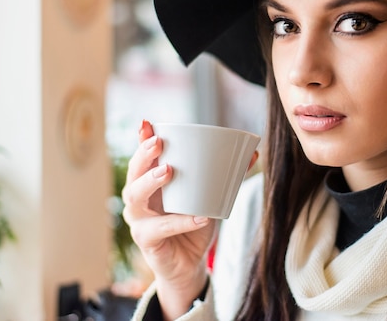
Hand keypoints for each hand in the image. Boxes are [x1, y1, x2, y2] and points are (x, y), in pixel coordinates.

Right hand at [121, 120, 216, 318]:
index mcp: (150, 182)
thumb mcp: (210, 196)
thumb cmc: (194, 223)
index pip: (142, 156)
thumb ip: (226, 176)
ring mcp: (138, 219)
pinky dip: (180, 222)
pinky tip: (199, 216)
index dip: (141, 139)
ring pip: (135, 197)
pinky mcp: (146, 240)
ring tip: (168, 171)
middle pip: (133, 172)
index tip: (147, 123)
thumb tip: (253, 154)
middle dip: (143, 155)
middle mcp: (138, 198)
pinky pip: (160, 229)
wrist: (189, 263)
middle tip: (158, 143)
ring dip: (151, 182)